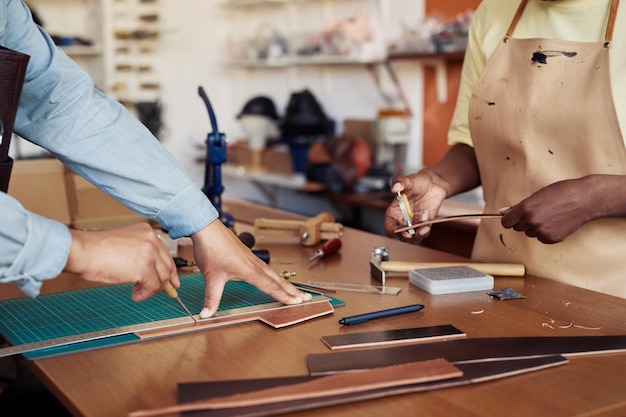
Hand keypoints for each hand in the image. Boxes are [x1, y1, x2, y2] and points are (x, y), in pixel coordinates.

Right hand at [65, 223, 177, 301]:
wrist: (83, 251)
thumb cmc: (95, 250)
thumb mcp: (124, 244)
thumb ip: (139, 253)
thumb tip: (150, 271)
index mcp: (146, 231)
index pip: (165, 252)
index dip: (169, 269)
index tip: (172, 280)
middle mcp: (151, 239)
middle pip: (168, 265)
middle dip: (166, 281)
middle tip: (166, 292)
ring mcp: (149, 253)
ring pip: (163, 277)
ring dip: (152, 289)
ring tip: (139, 293)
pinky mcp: (144, 268)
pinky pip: (153, 287)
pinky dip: (146, 294)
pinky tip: (136, 295)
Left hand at [191, 220, 311, 318]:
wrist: (207, 228)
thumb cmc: (211, 248)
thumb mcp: (211, 277)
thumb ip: (211, 298)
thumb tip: (206, 314)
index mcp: (249, 270)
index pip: (271, 286)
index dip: (285, 296)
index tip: (297, 303)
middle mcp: (254, 264)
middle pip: (278, 280)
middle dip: (293, 291)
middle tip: (307, 298)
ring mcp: (252, 259)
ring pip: (274, 274)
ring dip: (286, 284)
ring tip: (296, 291)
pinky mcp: (248, 255)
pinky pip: (267, 269)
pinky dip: (275, 276)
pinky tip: (274, 278)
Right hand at [384, 172, 446, 242]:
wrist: (433, 183)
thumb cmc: (417, 182)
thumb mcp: (408, 180)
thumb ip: (400, 182)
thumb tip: (395, 187)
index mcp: (394, 212)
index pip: (389, 228)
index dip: (393, 231)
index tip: (399, 228)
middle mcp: (403, 219)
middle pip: (401, 236)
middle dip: (406, 237)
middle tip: (410, 232)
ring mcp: (414, 222)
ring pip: (413, 238)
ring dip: (418, 235)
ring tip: (422, 226)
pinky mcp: (425, 223)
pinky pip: (424, 232)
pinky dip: (426, 229)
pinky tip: (427, 218)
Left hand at [500, 177, 598, 243]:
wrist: (585, 199)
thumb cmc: (562, 193)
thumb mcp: (537, 195)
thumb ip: (518, 207)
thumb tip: (502, 212)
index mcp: (526, 208)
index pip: (506, 222)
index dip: (509, 220)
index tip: (513, 218)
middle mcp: (532, 221)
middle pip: (518, 228)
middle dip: (523, 222)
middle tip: (538, 212)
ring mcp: (542, 231)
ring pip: (530, 233)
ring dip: (535, 227)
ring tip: (550, 216)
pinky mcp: (552, 239)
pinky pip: (541, 239)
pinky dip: (546, 233)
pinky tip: (556, 223)